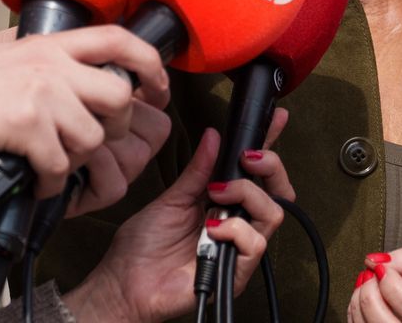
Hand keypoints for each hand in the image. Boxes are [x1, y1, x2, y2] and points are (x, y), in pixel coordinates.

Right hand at [0, 24, 170, 195]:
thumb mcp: (12, 60)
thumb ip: (50, 67)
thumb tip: (83, 87)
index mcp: (52, 45)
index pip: (121, 40)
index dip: (150, 64)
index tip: (157, 89)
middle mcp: (52, 63)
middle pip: (120, 96)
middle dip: (114, 128)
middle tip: (89, 143)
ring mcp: (40, 92)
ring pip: (93, 136)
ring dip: (76, 161)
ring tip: (50, 165)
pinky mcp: (24, 124)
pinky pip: (59, 166)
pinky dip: (51, 184)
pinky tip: (35, 181)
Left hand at [66, 111, 291, 322]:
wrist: (123, 283)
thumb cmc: (142, 247)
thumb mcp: (171, 198)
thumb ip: (197, 171)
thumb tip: (213, 137)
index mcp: (223, 204)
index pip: (256, 174)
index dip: (270, 145)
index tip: (276, 119)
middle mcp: (236, 225)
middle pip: (278, 193)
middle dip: (270, 167)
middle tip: (247, 158)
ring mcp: (237, 248)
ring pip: (272, 214)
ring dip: (246, 195)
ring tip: (215, 196)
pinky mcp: (236, 273)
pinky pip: (254, 245)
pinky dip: (234, 230)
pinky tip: (210, 229)